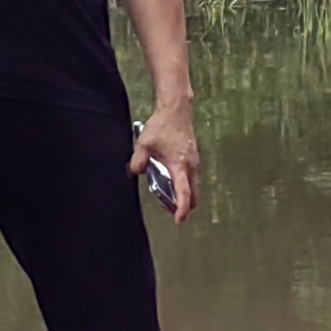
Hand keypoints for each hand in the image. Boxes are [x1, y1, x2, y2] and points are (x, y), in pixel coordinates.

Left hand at [131, 103, 200, 221]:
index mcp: (179, 165)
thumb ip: (138, 161)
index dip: (182, 208)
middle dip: (186, 206)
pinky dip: (186, 184)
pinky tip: (171, 179)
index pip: (183, 192)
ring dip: (186, 195)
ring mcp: (195, 162)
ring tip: (169, 197)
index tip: (179, 220)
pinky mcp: (194, 157)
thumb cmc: (162, 126)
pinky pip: (192, 177)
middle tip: (173, 212)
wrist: (176, 111)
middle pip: (194, 195)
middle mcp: (191, 166)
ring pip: (194, 186)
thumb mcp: (144, 144)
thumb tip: (136, 172)